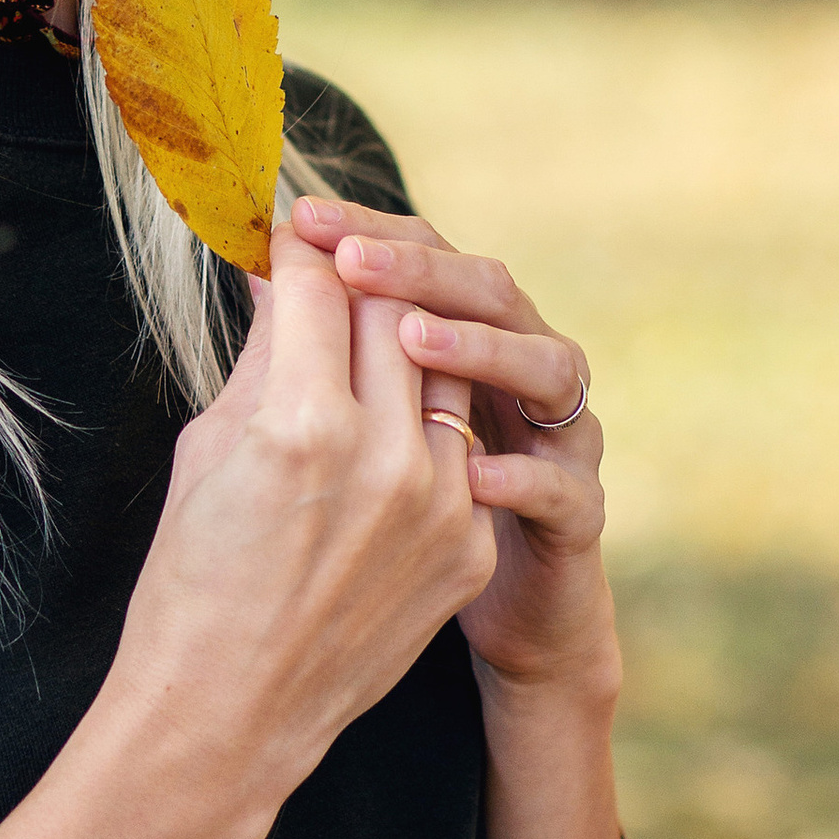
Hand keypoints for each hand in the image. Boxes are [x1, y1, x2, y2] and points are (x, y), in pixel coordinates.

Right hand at [105, 216, 500, 838]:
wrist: (230, 714)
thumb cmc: (193, 576)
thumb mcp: (211, 447)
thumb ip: (267, 352)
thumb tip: (286, 273)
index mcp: (302, 425)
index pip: (320, 283)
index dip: (297, 246)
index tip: (283, 232)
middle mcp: (386, 458)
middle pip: (395, 309)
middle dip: (357, 275)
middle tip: (328, 263)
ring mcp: (441, 507)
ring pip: (442, 370)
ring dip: (402, 340)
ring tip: (361, 336)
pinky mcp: (470, 546)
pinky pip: (461, 447)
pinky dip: (423, 423)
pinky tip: (385, 422)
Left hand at [289, 200, 615, 703]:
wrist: (487, 619)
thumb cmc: (396, 513)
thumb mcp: (346, 424)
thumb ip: (318, 354)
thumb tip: (259, 273)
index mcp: (466, 337)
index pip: (429, 255)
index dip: (371, 231)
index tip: (303, 218)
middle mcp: (521, 368)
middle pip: (489, 290)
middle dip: (419, 268)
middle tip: (351, 259)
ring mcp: (559, 439)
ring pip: (548, 366)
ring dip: (481, 348)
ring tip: (412, 339)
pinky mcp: (578, 516)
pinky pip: (563, 487)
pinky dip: (521, 476)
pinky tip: (474, 473)